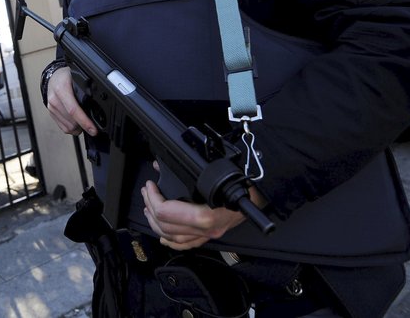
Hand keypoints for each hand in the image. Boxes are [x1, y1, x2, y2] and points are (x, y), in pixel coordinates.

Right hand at [46, 67, 96, 136]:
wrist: (54, 77)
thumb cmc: (67, 77)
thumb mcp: (78, 78)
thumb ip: (87, 88)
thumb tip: (99, 101)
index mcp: (62, 89)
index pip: (73, 110)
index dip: (84, 121)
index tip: (93, 129)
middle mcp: (55, 99)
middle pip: (72, 122)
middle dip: (84, 125)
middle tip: (92, 124)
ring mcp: (52, 108)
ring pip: (68, 127)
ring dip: (78, 127)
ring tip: (84, 121)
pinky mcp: (51, 114)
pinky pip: (63, 128)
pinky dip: (72, 128)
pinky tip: (77, 122)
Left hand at [141, 172, 264, 250]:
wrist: (262, 193)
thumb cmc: (241, 181)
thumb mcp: (211, 171)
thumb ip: (184, 170)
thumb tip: (160, 166)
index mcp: (206, 215)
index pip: (167, 213)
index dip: (153, 198)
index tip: (150, 185)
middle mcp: (206, 229)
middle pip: (167, 226)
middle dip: (151, 208)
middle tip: (147, 193)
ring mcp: (209, 235)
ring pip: (173, 238)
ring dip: (156, 224)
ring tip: (150, 208)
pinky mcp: (211, 236)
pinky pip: (187, 244)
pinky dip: (171, 241)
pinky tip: (163, 236)